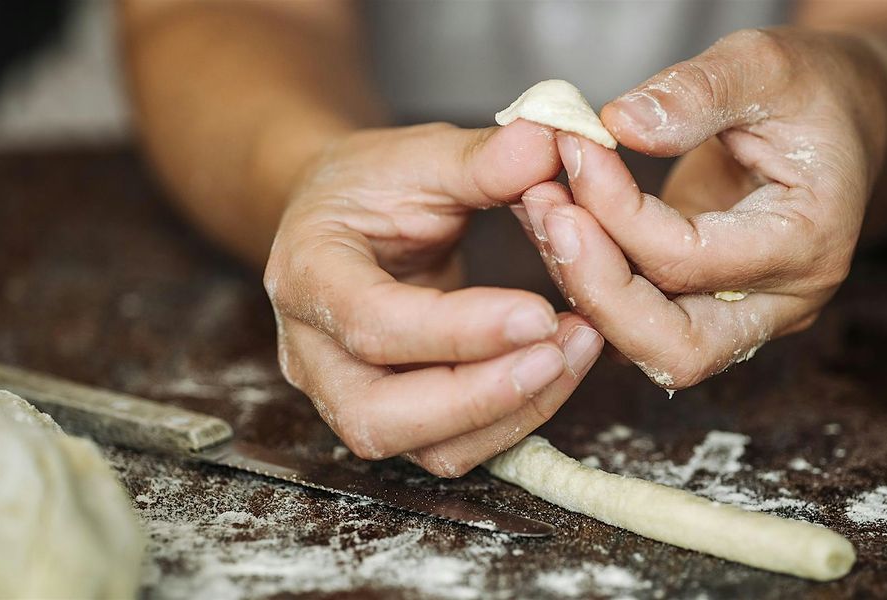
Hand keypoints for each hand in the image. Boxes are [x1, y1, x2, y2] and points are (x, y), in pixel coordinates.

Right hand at [264, 121, 604, 475]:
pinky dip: (517, 417)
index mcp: (308, 273)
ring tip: (578, 350)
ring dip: (512, 412)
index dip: (458, 329)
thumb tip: (549, 142)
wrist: (345, 221)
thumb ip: (481, 157)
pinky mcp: (398, 417)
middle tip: (560, 347)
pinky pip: (457, 447)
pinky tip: (561, 366)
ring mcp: (349, 396)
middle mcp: (314, 353)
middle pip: (381, 416)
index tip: (539, 311)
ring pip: (426, 449)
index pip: (372, 323)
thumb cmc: (374, 186)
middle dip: (482, 395)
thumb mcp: (419, 154)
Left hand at [517, 28, 886, 388]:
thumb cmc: (811, 90)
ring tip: (541, 207)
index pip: (691, 260)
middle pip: (676, 347)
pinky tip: (559, 222)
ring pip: (649, 346)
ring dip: (584, 287)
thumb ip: (697, 93)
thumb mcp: (764, 64)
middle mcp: (782, 301)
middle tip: (545, 211)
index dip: (617, 211)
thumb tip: (621, 124)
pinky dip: (592, 282)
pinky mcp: (708, 309)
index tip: (574, 147)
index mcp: (809, 243)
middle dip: (596, 287)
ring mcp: (746, 316)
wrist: (838, 117)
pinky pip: (639, 323)